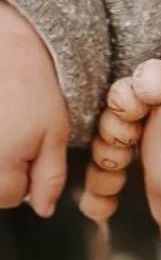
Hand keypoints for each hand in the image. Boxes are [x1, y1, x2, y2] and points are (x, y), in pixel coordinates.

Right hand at [0, 0, 69, 215]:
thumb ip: (50, 178)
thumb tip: (44, 211)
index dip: (28, 175)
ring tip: (1, 123)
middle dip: (5, 169)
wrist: (3, 47)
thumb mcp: (55, 135)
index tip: (31, 144)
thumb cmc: (32, 88)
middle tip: (12, 130)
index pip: (14, 197)